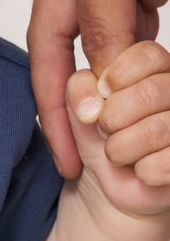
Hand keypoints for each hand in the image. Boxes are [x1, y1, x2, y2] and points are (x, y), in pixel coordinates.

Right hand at [29, 0, 169, 177]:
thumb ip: (142, 29)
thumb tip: (117, 89)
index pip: (87, 30)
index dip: (95, 92)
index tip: (101, 145)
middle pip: (50, 32)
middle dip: (57, 100)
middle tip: (69, 159)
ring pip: (64, 24)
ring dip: (75, 79)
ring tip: (83, 138)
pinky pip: (89, 7)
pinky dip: (101, 49)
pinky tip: (110, 93)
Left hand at [66, 42, 169, 216]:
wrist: (108, 185)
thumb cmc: (99, 140)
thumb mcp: (79, 110)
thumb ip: (80, 90)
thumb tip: (94, 93)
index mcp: (158, 71)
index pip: (149, 55)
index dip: (117, 77)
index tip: (102, 94)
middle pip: (152, 91)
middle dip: (112, 118)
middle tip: (105, 130)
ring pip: (158, 129)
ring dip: (121, 148)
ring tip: (117, 154)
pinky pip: (169, 162)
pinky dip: (145, 171)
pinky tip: (142, 170)